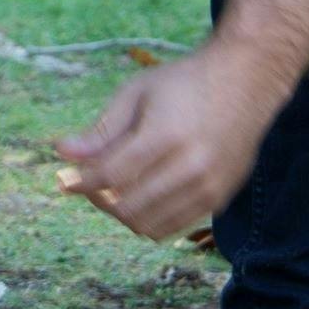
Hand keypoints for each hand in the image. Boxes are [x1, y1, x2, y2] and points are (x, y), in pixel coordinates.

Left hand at [53, 43, 286, 241]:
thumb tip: (63, 153)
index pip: (111, 175)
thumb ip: (102, 129)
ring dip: (121, 213)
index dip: (81, 182)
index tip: (63, 180)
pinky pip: (173, 227)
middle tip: (88, 184)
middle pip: (127, 207)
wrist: (246, 82)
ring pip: (149, 225)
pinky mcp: (220, 199)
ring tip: (112, 190)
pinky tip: (138, 195)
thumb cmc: (184, 83)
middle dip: (98, 200)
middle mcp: (191, 166)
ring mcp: (209, 187)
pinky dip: (148, 219)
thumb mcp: (137, 93)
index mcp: (166, 135)